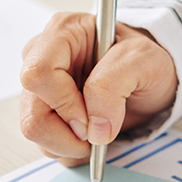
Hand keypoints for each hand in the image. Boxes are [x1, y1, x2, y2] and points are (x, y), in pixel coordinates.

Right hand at [20, 12, 177, 165]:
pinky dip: (70, 148)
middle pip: (31, 111)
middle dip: (67, 134)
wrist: (149, 79)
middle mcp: (43, 57)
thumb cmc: (144, 61)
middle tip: (97, 133)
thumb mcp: (142, 60)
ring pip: (34, 131)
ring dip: (70, 144)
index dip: (63, 103)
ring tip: (99, 131)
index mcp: (63, 32)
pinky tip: (91, 135)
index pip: (39, 73)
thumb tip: (93, 128)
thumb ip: (113, 85)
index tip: (91, 120)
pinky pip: (44, 143)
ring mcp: (41, 87)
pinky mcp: (44, 110)